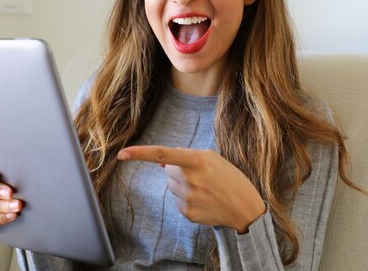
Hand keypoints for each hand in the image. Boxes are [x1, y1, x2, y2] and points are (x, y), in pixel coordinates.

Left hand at [118, 145, 264, 232]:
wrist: (245, 208)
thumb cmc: (228, 178)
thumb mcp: (212, 158)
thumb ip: (185, 155)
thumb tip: (160, 161)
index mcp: (197, 160)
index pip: (163, 154)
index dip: (140, 153)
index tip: (122, 154)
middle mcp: (190, 179)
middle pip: (168, 170)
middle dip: (178, 170)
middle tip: (200, 175)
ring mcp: (188, 198)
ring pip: (171, 185)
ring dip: (182, 184)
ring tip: (204, 188)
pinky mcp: (187, 213)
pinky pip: (177, 200)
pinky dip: (186, 198)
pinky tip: (203, 199)